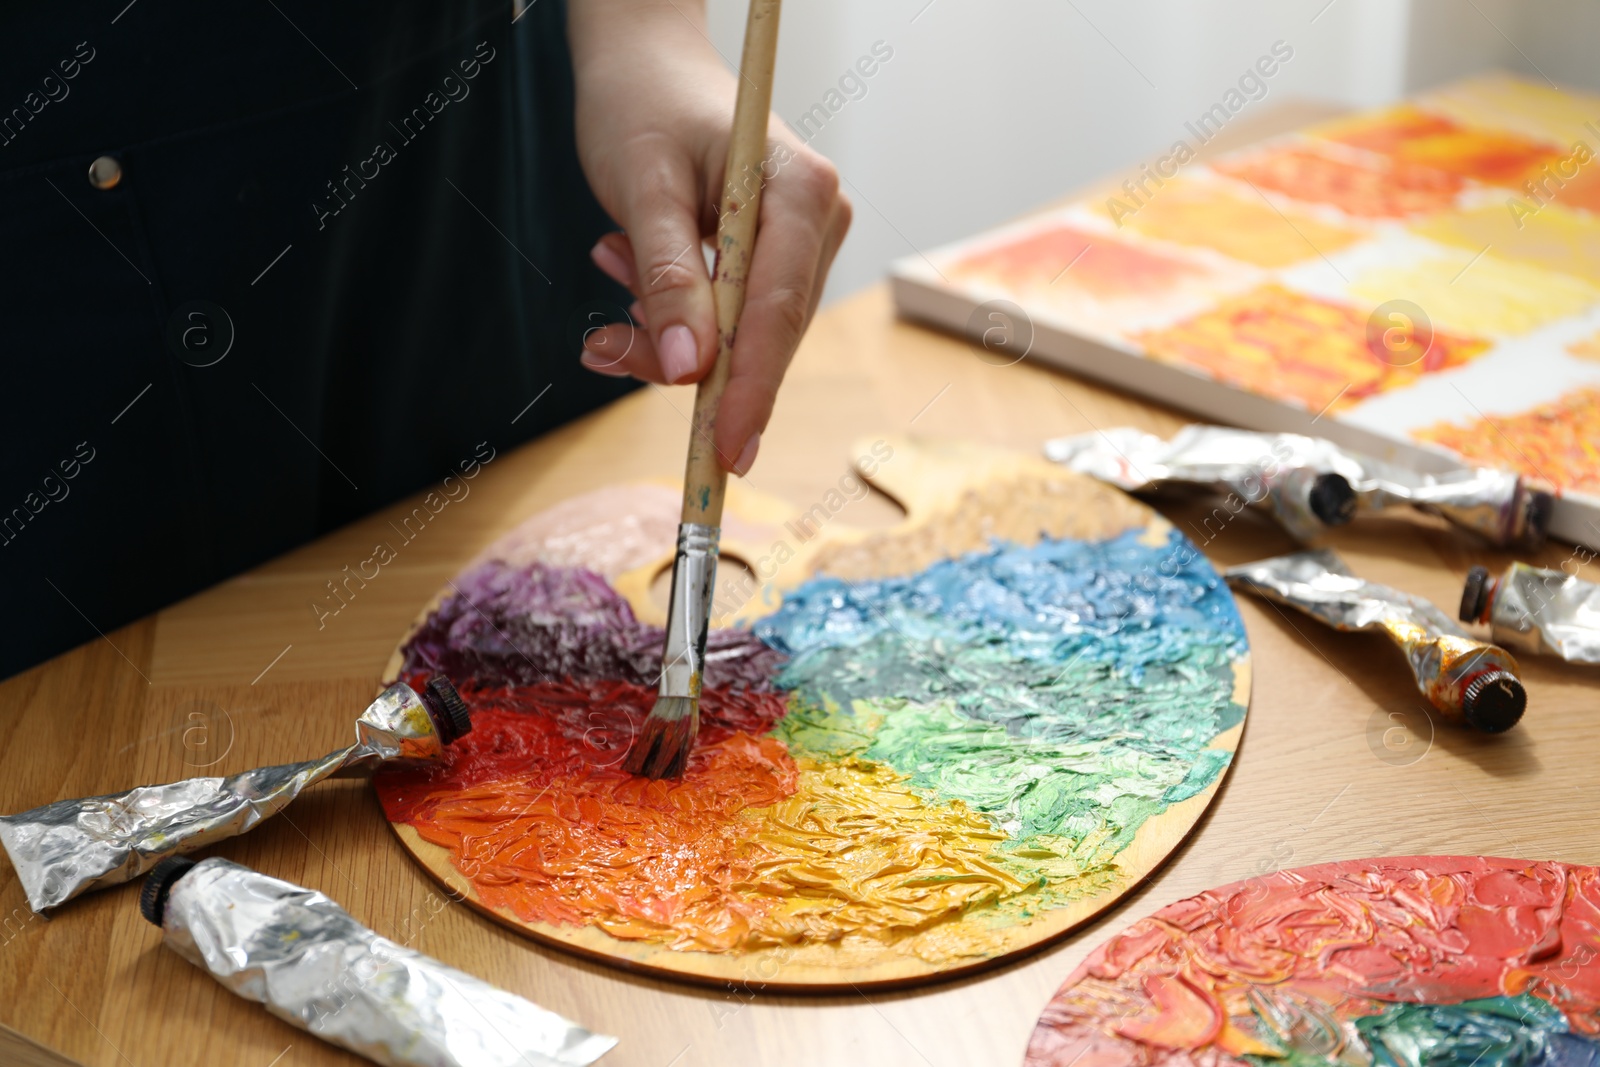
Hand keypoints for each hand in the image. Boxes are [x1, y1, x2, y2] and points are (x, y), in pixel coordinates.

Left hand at [568, 0, 851, 475]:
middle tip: (605, 346)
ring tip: (612, 262)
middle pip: (763, 334)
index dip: (751, 386)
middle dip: (687, 359)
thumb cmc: (643, 105)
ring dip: (666, 331)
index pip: (779, 310)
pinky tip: (628, 267)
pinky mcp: (771, 263)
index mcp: (803, 191)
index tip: (723, 448)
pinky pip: (727, 320)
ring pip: (740, 336)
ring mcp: (800, 246)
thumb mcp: (641, 187)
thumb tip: (688, 368)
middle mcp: (817, 222)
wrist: (643, 67)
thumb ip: (667, 278)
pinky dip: (672, 315)